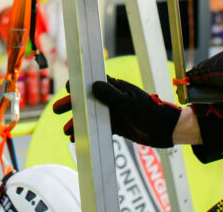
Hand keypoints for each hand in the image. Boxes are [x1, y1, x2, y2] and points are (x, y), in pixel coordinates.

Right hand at [51, 76, 180, 147]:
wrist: (166, 130)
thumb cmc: (151, 113)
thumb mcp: (130, 104)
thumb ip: (112, 96)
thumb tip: (92, 86)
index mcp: (115, 88)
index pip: (92, 82)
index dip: (78, 84)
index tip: (67, 88)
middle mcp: (112, 99)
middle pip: (86, 99)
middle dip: (71, 105)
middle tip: (56, 110)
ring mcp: (113, 113)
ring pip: (89, 116)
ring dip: (77, 122)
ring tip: (66, 130)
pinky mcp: (116, 126)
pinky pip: (97, 128)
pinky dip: (87, 133)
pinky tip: (78, 140)